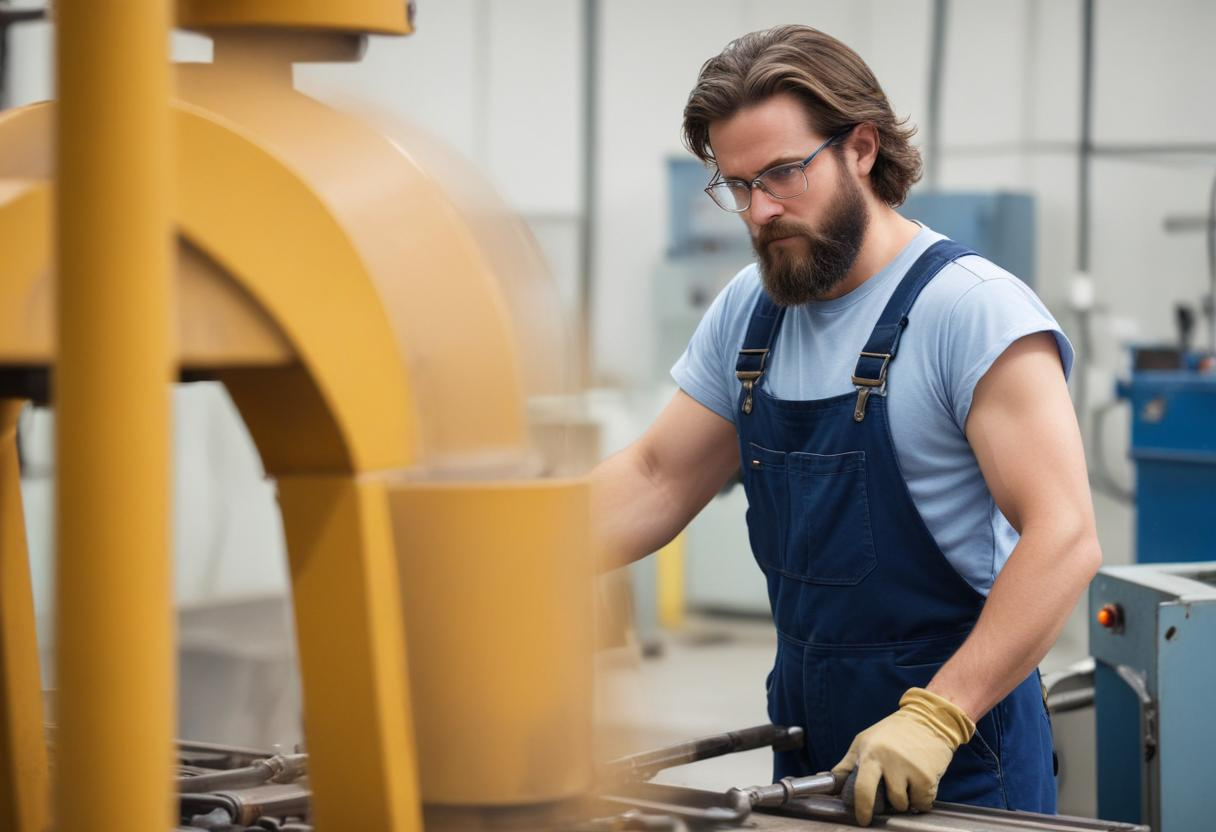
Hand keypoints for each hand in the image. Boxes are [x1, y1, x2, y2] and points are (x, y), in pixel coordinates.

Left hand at [831, 687, 974, 825]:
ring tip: (906, 781)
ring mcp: (911, 769)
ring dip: (906, 800)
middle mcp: (891, 762)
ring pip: (906, 804)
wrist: (927, 719)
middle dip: (890, 804)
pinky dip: (921, 798)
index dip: (862, 808)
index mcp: (871, 754)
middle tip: (891, 792)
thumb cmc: (892, 732)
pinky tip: (919, 780)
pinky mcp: (928, 776)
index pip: (863, 788)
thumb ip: (847, 764)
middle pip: (889, 801)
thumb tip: (829, 781)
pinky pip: (923, 802)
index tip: (863, 819)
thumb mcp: (864, 741)